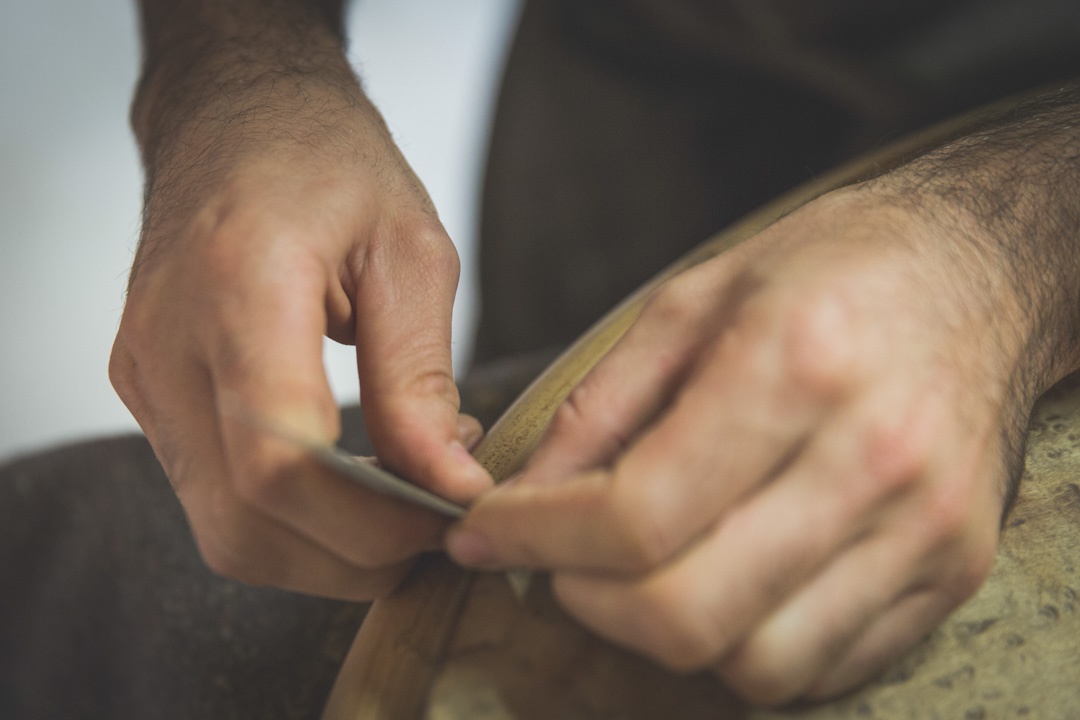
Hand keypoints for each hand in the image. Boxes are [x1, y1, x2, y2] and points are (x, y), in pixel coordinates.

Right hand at [111, 71, 490, 599]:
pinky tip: (352, 484)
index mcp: (241, 289)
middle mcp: (170, 345)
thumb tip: (450, 484)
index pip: (280, 464)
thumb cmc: (326, 161)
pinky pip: (213, 496)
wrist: (235, 116)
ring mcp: (146, 376)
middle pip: (244, 522)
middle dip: (353, 557)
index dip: (372, 521)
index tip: (449, 514)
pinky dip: (289, 519)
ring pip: (223, 529)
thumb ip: (422, 379)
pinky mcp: (149, 392)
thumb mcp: (409, 253)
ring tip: (402, 506)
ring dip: (322, 550)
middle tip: (434, 528)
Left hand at [447, 185, 1037, 702]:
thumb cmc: (837, 267)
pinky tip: (719, 581)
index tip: (486, 535)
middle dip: (587, 602)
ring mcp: (922, 529)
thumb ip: (602, 405)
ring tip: (637, 573)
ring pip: (755, 663)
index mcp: (794, 368)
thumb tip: (525, 497)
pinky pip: (826, 665)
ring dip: (664, 635)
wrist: (982, 271)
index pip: (636, 514)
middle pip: (687, 611)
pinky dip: (745, 645)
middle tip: (556, 561)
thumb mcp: (696, 298)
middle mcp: (870, 460)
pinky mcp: (953, 571)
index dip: (535, 539)